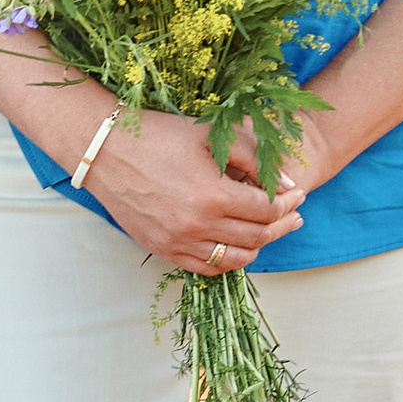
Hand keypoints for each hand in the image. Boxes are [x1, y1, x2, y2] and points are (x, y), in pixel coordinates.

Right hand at [83, 107, 306, 273]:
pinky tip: (239, 246)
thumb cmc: (159, 136)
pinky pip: (207, 267)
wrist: (106, 151)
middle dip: (283, 225)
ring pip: (235, 258)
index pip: (267, 210)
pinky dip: (229, 260)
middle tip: (294, 214)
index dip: (288, 202)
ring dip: (260, 246)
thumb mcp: (210, 134)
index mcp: (212, 195)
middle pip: (257, 237)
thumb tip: (286, 184)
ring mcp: (178, 243)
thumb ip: (254, 156)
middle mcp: (196, 226)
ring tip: (270, 231)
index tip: (296, 193)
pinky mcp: (163, 250)